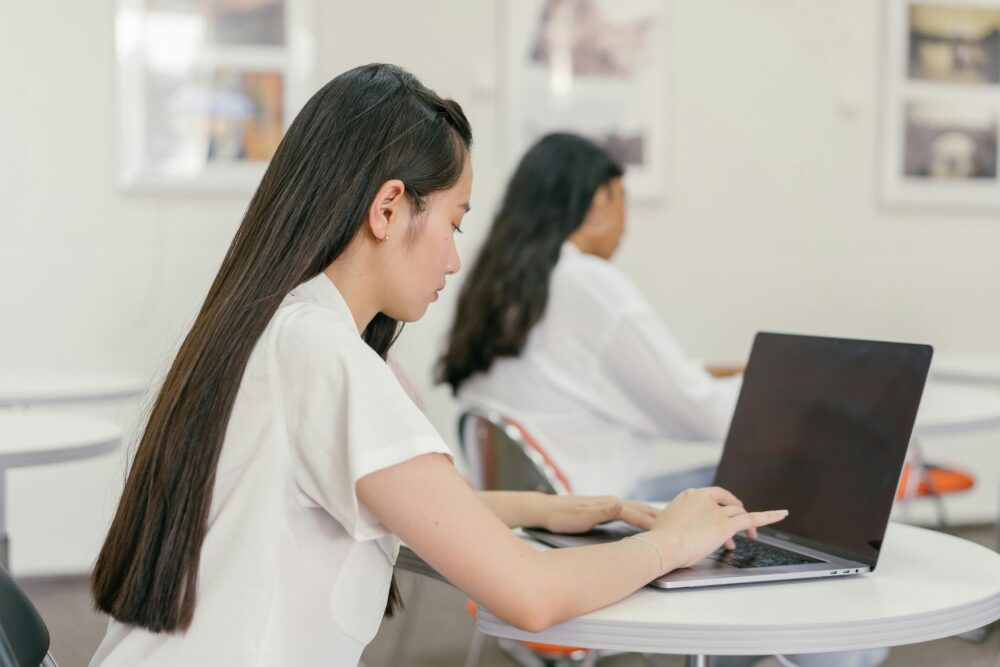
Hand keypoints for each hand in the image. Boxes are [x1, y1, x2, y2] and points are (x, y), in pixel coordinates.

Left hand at [540, 495, 658, 533]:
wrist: (546, 509)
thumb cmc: (562, 517)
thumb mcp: (580, 517)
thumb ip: (601, 512)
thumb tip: (620, 504)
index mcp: (608, 504)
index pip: (635, 513)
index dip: (652, 523)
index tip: (668, 531)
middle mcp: (611, 502)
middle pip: (640, 509)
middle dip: (659, 516)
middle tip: (681, 524)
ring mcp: (609, 504)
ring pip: (636, 509)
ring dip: (652, 515)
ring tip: (669, 522)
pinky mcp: (605, 509)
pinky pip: (629, 512)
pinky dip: (641, 516)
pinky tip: (645, 521)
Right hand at [650, 486, 787, 568]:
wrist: (664, 544)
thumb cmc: (660, 539)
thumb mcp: (666, 523)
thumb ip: (678, 521)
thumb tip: (680, 531)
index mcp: (689, 495)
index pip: (712, 495)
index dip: (721, 504)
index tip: (724, 510)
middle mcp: (704, 499)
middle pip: (727, 504)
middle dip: (733, 516)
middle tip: (738, 528)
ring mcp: (717, 511)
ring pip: (738, 513)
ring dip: (746, 524)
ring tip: (751, 534)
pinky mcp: (726, 525)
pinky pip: (752, 518)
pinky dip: (769, 516)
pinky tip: (782, 514)